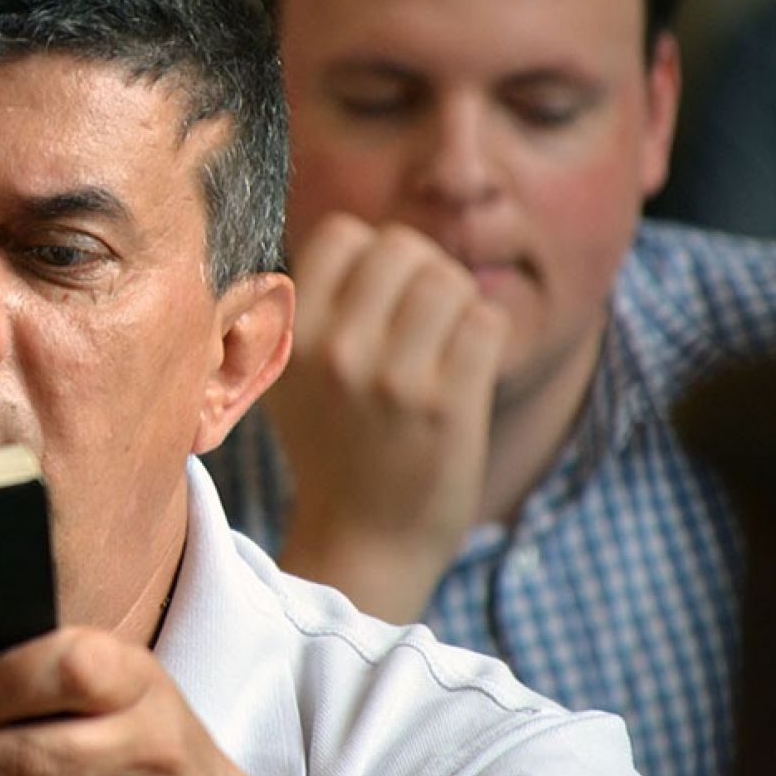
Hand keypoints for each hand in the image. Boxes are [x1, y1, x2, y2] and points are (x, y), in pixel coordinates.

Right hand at [268, 215, 506, 621]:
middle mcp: (334, 351)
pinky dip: (486, 337)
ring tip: (447, 345)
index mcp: (290, 337)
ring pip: (448, 279)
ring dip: (459, 304)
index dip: (372, 257)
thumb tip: (359, 237)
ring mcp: (391, 378)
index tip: (380, 298)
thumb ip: (305, 308)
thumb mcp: (289, 378)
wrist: (365, 542)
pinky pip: (486, 320)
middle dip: (423, 272)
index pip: (343, 234)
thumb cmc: (334, 447)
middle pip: (403, 247)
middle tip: (424, 321)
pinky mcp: (446, 404)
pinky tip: (468, 370)